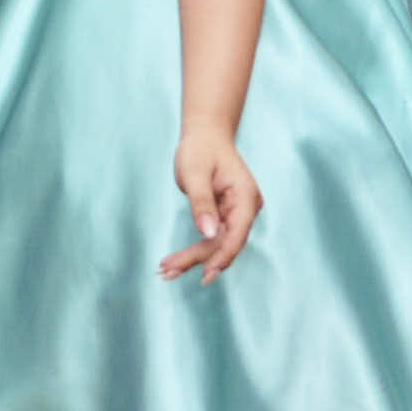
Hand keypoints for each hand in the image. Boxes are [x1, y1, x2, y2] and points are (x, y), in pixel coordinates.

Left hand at [158, 124, 262, 283]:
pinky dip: (194, 250)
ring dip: (193, 259)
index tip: (205, 275)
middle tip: (167, 272)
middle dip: (198, 259)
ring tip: (165, 270)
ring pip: (217, 244)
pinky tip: (175, 262)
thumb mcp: (195, 173)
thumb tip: (209, 233)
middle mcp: (246, 208)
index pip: (237, 234)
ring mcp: (237, 214)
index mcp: (245, 197)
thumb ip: (202, 203)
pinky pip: (212, 238)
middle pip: (225, 243)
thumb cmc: (200, 149)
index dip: (222, 257)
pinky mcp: (226, 217)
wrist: (205, 135)